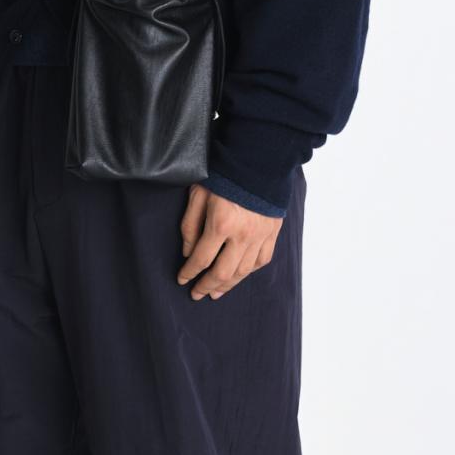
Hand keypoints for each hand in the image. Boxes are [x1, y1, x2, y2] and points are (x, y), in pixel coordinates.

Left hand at [177, 183, 281, 299]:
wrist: (259, 160)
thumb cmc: (224, 175)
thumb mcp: (198, 194)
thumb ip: (190, 225)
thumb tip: (187, 253)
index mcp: (221, 224)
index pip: (201, 259)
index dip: (189, 273)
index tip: (182, 280)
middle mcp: (242, 235)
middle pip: (222, 273)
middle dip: (206, 286)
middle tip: (197, 294)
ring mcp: (260, 236)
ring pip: (243, 271)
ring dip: (228, 285)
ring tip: (216, 292)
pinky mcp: (272, 232)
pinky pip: (262, 261)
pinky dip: (249, 272)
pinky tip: (240, 275)